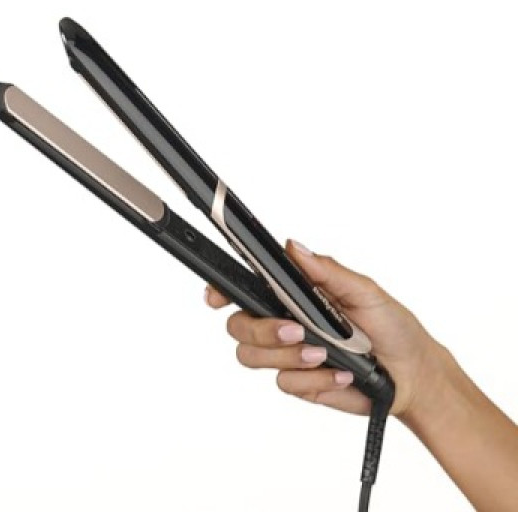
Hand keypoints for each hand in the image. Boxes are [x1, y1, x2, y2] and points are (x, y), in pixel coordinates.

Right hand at [204, 239, 445, 418]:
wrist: (413, 375)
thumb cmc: (392, 327)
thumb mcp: (365, 291)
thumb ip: (327, 271)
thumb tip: (294, 247)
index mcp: (294, 294)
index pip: (247, 288)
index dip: (222, 291)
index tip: (216, 297)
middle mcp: (284, 322)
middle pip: (239, 325)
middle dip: (262, 330)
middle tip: (295, 330)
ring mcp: (288, 354)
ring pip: (252, 356)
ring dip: (287, 356)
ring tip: (324, 354)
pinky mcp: (298, 382)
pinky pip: (285, 382)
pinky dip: (315, 379)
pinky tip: (340, 374)